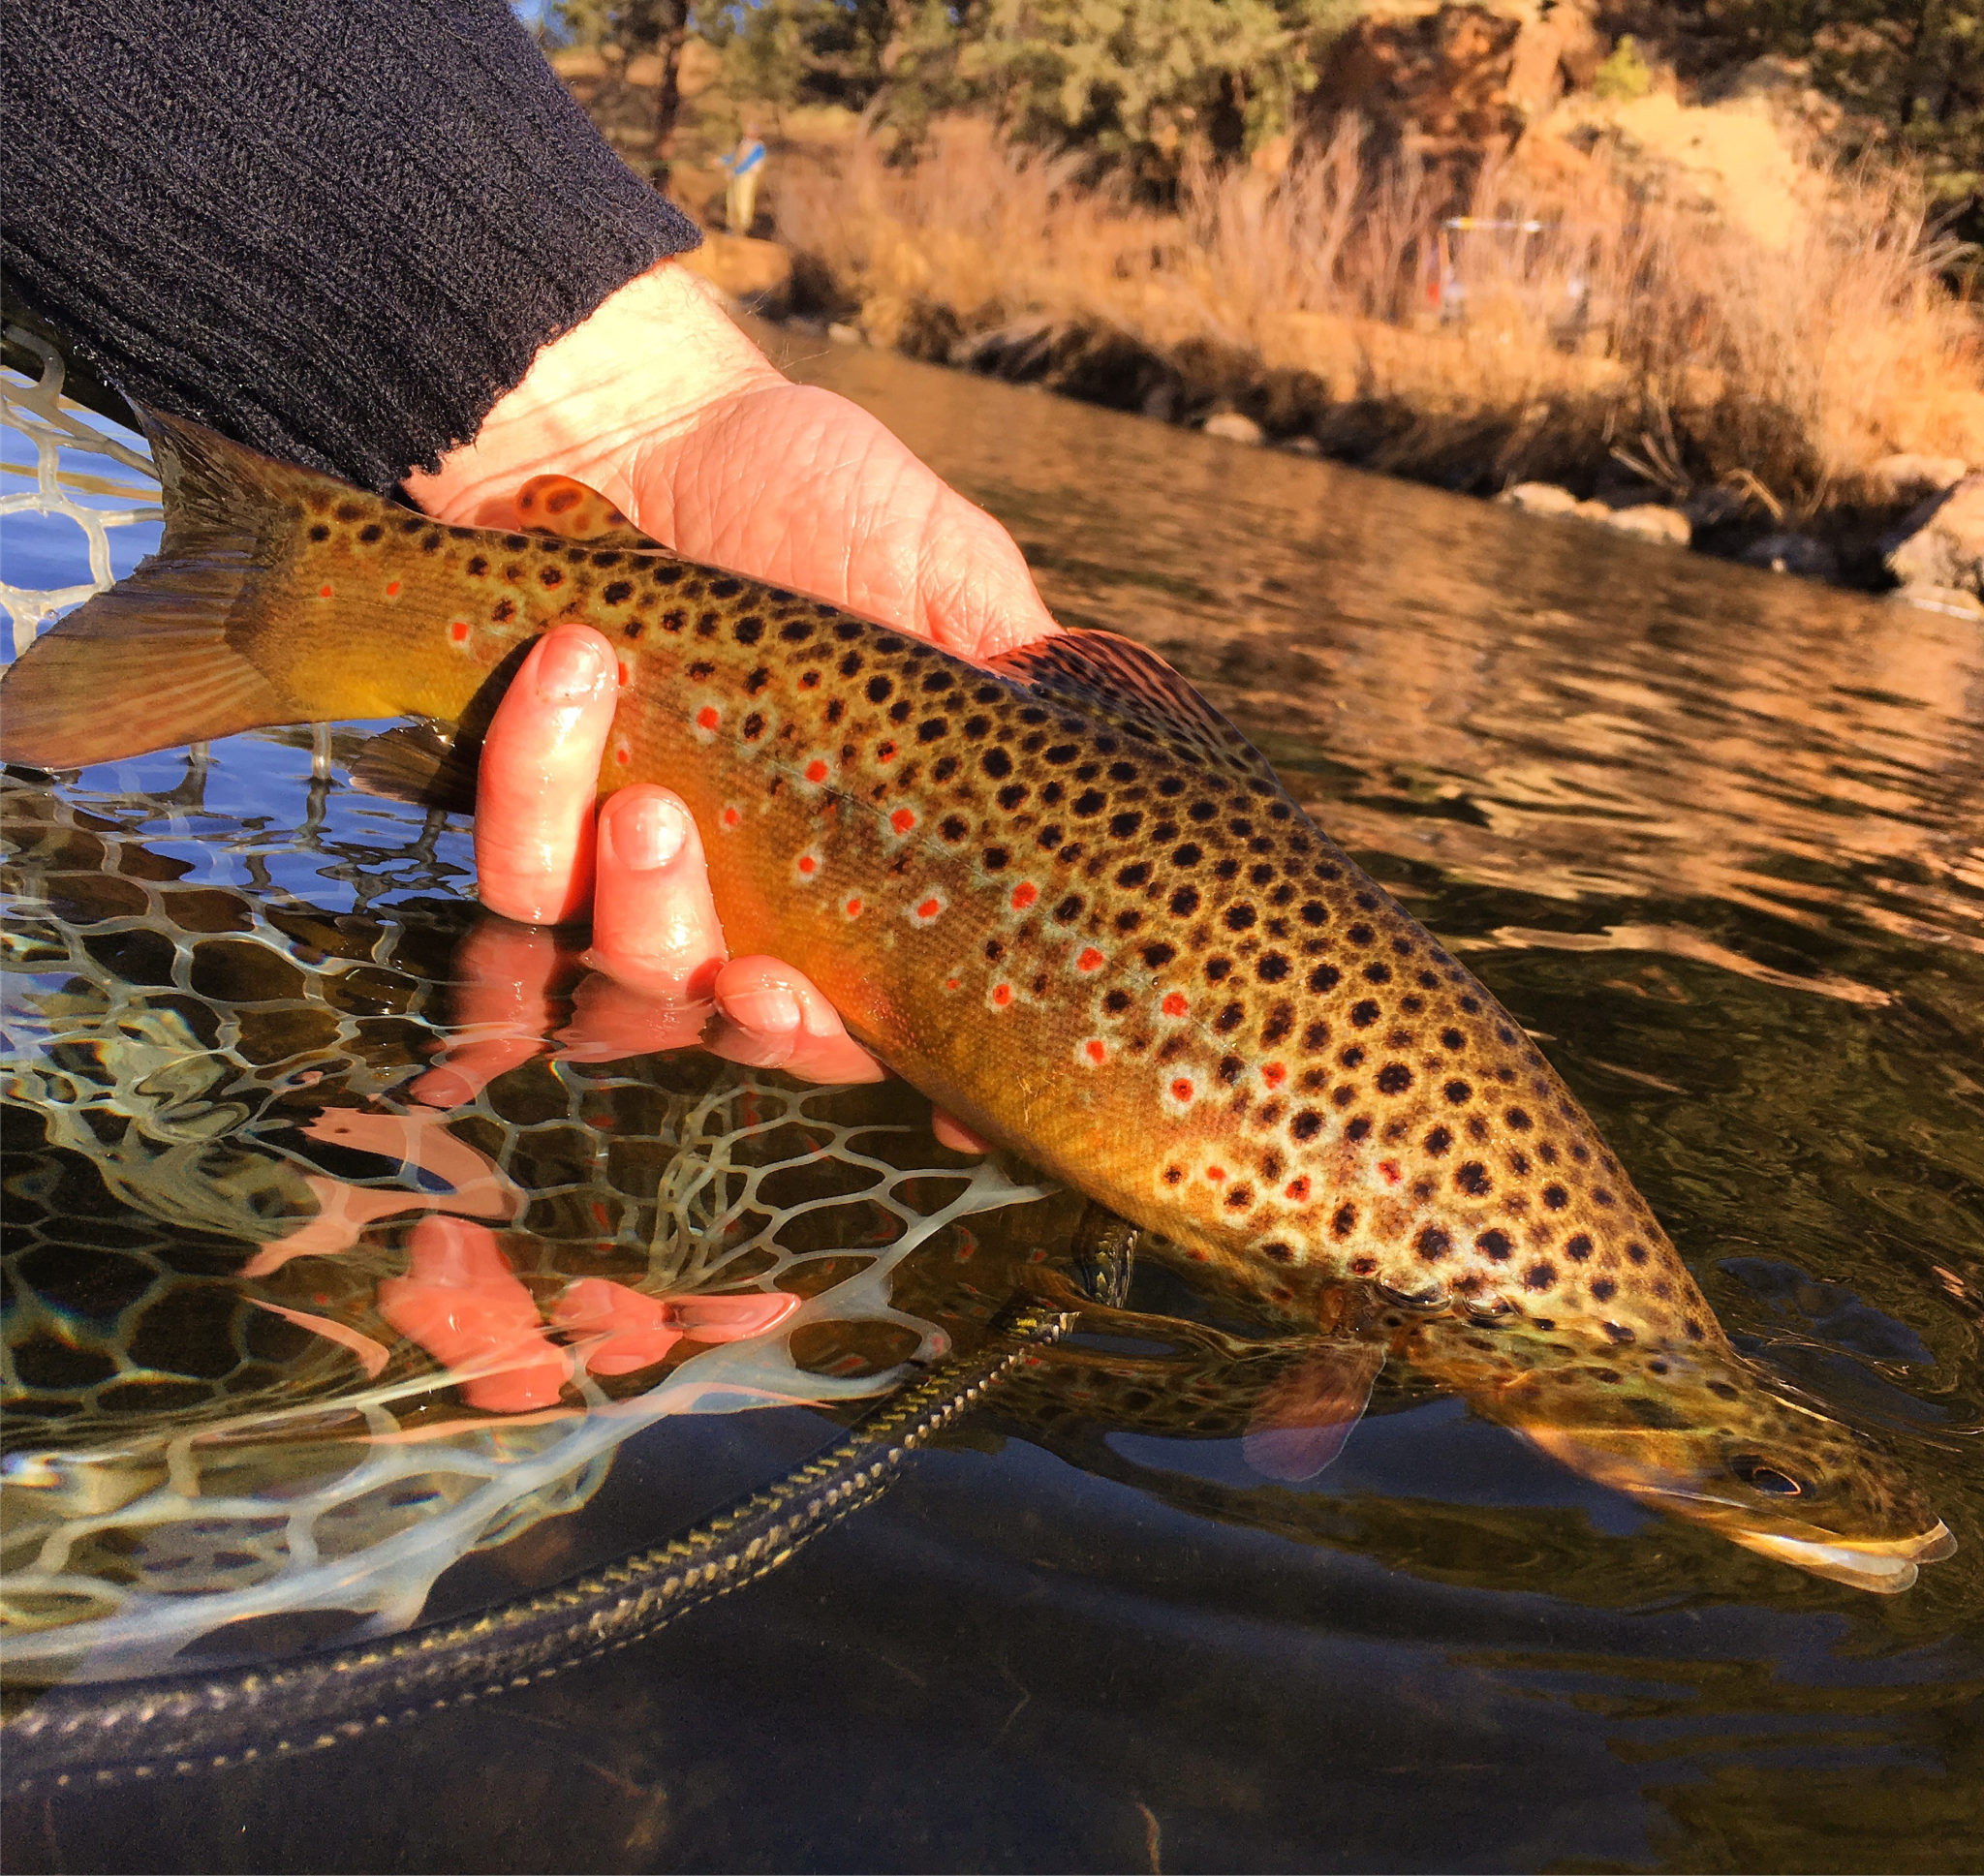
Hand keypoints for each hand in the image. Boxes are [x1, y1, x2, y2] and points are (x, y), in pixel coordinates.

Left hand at [404, 265, 1037, 1146]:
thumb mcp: (953, 577)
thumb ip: (1010, 680)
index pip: (884, 1011)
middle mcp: (743, 897)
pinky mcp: (522, 823)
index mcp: (855, 872)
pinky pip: (512, 873)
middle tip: (755, 969)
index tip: (940, 1112)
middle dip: (747, 1018)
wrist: (648, 417)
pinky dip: (537, 791)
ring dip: (635, 907)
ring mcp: (623, 874)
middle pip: (737, 1029)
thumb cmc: (817, 496)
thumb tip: (1102, 798)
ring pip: (616, 975)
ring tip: (647, 793)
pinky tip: (570, 671)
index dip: (914, 1074)